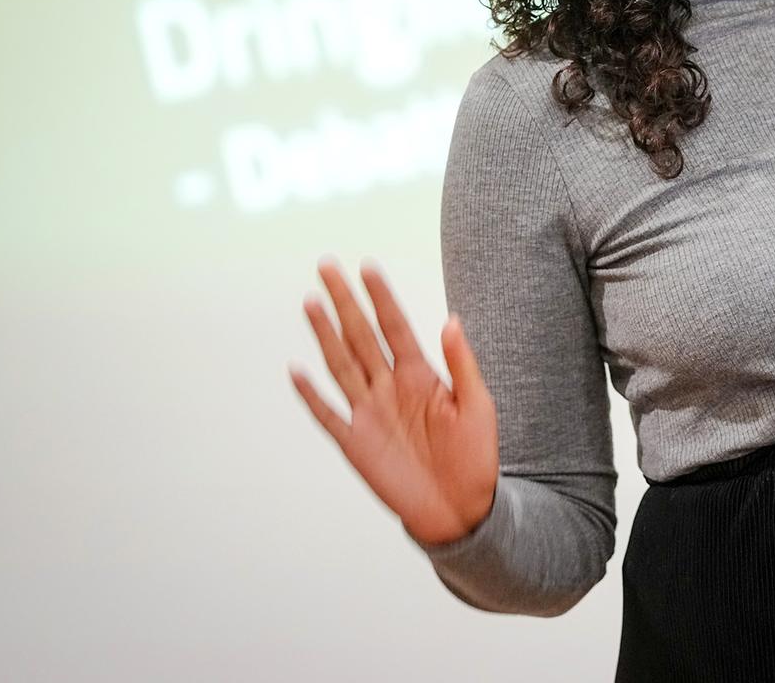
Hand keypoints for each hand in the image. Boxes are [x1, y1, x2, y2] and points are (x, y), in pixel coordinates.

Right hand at [290, 258, 499, 545]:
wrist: (461, 508)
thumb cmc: (475, 456)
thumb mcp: (478, 406)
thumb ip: (462, 364)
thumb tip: (451, 319)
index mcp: (421, 375)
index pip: (395, 327)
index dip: (381, 297)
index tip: (367, 266)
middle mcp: (390, 387)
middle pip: (361, 336)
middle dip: (345, 302)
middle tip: (327, 267)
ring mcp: (370, 413)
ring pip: (341, 365)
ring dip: (325, 334)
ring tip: (311, 302)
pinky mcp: (356, 443)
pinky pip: (327, 415)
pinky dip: (311, 395)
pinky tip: (296, 370)